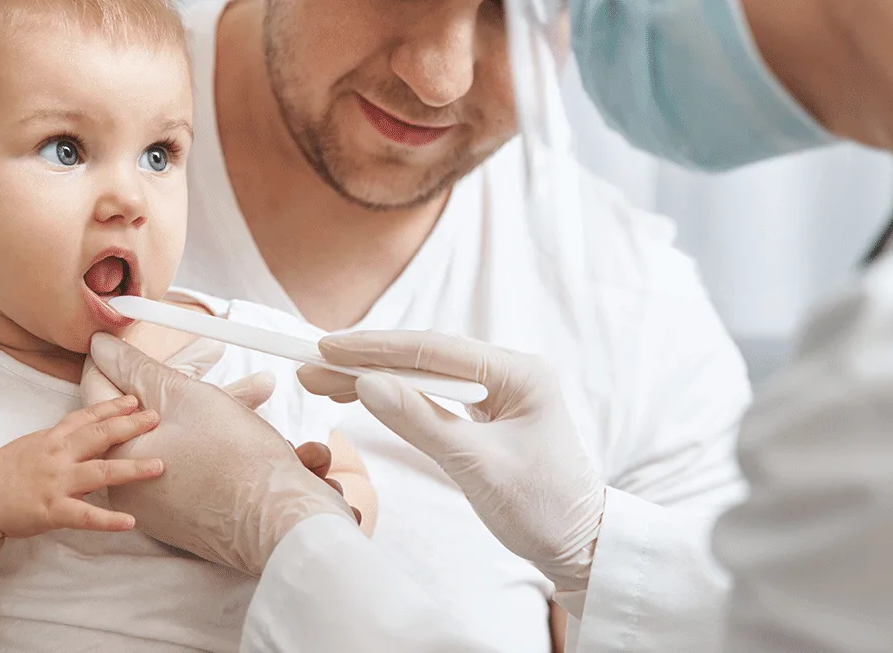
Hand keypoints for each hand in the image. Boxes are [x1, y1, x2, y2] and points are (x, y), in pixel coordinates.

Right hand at [0, 395, 165, 539]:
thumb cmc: (3, 474)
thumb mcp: (32, 447)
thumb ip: (61, 443)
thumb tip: (89, 441)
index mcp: (51, 439)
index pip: (86, 417)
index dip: (112, 407)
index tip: (134, 400)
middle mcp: (56, 455)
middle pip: (99, 436)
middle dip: (130, 426)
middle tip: (156, 418)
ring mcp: (54, 482)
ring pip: (100, 472)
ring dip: (132, 469)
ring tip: (159, 466)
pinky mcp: (50, 510)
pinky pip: (84, 516)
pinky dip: (108, 520)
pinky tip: (130, 522)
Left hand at [87, 333, 354, 576]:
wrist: (280, 523)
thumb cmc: (235, 458)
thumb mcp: (185, 397)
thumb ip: (136, 368)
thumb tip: (100, 347)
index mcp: (116, 455)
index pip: (100, 390)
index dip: (123, 358)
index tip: (140, 338)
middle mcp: (128, 487)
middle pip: (146, 415)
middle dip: (186, 380)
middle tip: (215, 356)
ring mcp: (157, 509)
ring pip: (177, 439)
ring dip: (215, 410)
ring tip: (260, 389)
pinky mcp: (186, 521)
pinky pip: (193, 468)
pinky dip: (219, 445)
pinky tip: (256, 433)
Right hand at [297, 330, 604, 590]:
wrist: (581, 545)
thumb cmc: (542, 509)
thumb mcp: (476, 466)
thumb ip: (421, 421)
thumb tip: (367, 384)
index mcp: (520, 373)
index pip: (434, 350)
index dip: (376, 348)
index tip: (328, 348)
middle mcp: (509, 371)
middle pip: (424, 357)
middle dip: (365, 362)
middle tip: (311, 366)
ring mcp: (498, 390)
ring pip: (423, 375)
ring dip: (373, 378)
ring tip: (320, 381)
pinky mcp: (487, 411)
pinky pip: (432, 395)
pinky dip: (394, 396)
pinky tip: (359, 393)